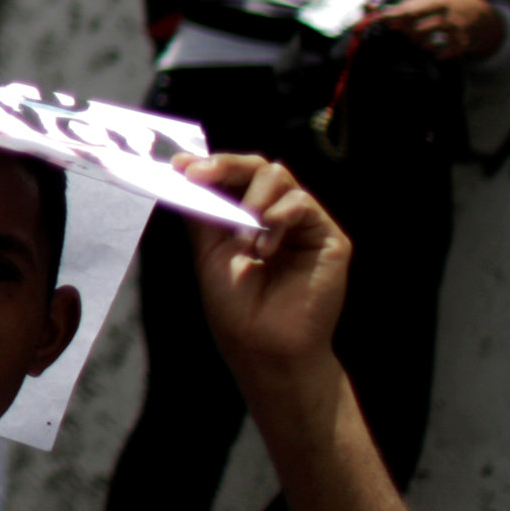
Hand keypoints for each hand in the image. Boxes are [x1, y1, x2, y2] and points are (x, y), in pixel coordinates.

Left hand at [182, 153, 350, 389]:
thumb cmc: (236, 305)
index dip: (209, 165)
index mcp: (247, 216)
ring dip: (252, 200)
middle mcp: (277, 214)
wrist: (263, 345)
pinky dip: (277, 219)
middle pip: (258, 167)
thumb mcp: (209, 251)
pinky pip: (302, 204)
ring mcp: (304, 223)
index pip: (233, 176)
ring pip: (280, 177)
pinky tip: (265, 249)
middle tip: (200, 175)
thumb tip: (184, 171)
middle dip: (226, 165)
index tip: (180, 165)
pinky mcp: (329, 237)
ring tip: (241, 238)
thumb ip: (204, 212)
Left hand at [363, 0, 502, 64]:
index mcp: (432, 1)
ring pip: (425, 43)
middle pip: (413, 29)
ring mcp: (455, 29)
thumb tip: (365, 7)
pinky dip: (434, 54)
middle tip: (401, 34)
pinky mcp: (463, 43)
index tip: (375, 24)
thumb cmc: (441, 5)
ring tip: (418, 41)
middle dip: (402, 34)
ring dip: (416, 44)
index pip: (406, 10)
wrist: (479, 10)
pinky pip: (442, 54)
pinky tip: (433, 50)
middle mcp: (444, 14)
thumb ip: (397, 6)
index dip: (388, 18)